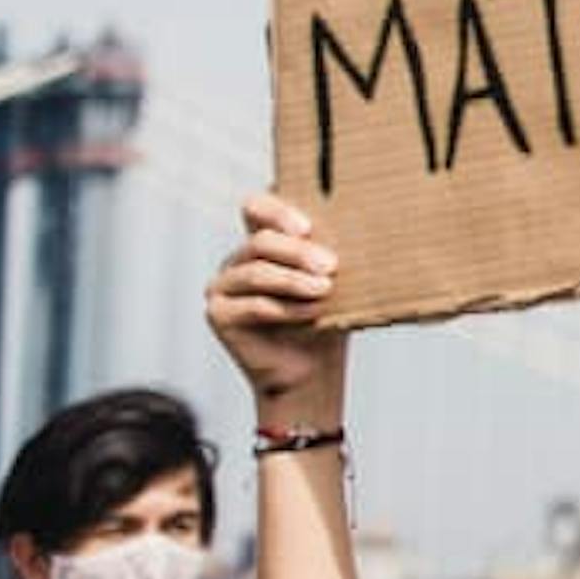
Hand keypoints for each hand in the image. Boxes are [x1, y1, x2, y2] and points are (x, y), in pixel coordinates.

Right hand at [206, 195, 347, 415]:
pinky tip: (314, 313)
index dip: (277, 210)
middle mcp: (238, 260)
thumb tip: (361, 230)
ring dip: (294, 281)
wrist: (313, 370)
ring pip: (256, 272)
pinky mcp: (218, 314)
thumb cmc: (327, 318)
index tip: (308, 227)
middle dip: (298, 252)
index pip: (256, 208)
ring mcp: (222, 285)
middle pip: (261, 242)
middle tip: (331, 266)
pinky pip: (253, 305)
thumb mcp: (332, 280)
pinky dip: (287, 308)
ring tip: (325, 289)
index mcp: (264, 242)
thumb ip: (329, 254)